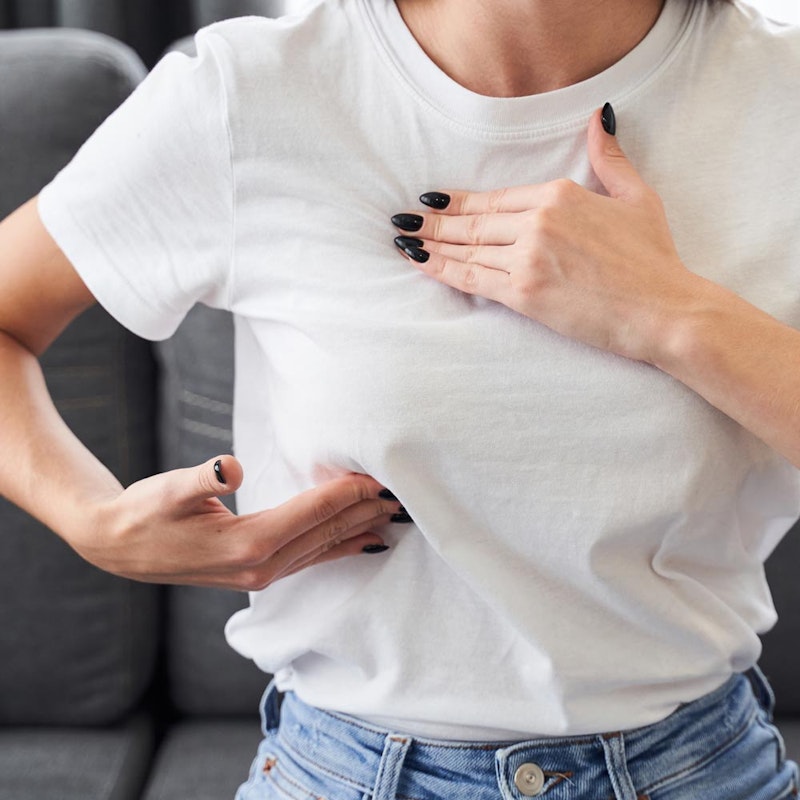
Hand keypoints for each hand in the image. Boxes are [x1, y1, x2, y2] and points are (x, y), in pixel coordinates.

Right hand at [73, 456, 404, 589]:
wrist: (120, 548)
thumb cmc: (144, 513)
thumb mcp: (168, 491)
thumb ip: (202, 479)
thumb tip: (230, 467)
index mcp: (247, 543)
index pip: (312, 513)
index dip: (346, 493)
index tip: (378, 477)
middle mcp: (261, 565)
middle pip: (327, 533)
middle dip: (365, 512)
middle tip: (402, 494)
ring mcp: (262, 574)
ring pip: (324, 548)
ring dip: (359, 529)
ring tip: (392, 515)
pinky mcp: (259, 573)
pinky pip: (312, 560)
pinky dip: (341, 547)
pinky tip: (363, 542)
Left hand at [392, 107, 707, 364]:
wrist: (664, 310)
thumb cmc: (653, 258)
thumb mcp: (635, 197)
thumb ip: (608, 158)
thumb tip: (599, 118)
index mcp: (558, 195)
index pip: (494, 200)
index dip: (457, 202)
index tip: (431, 201)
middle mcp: (537, 221)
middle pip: (472, 223)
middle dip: (432, 223)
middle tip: (401, 221)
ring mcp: (528, 257)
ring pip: (466, 249)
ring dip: (429, 245)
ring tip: (402, 242)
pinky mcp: (524, 293)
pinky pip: (472, 279)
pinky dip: (442, 270)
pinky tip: (420, 264)